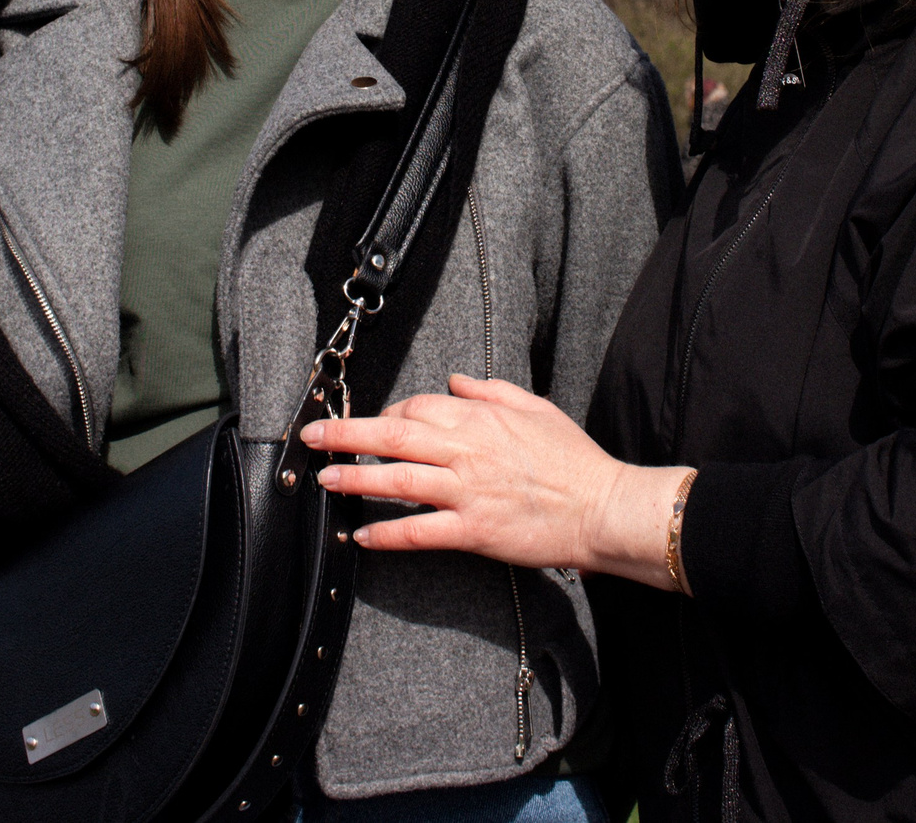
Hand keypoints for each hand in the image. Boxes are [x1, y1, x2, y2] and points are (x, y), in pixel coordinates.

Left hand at [300, 375, 691, 590]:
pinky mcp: (474, 531)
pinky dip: (387, 532)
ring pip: (399, 480)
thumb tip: (455, 381)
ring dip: (356, 478)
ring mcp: (469, 492)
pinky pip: (420, 532)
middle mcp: (468, 452)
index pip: (418, 408)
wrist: (603, 508)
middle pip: (394, 436)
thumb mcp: (535, 408)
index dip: (388, 414)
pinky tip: (362, 534)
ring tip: (324, 480)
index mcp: (481, 419)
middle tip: (312, 437)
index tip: (373, 423)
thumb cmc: (574, 460)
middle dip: (346, 434)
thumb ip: (490, 391)